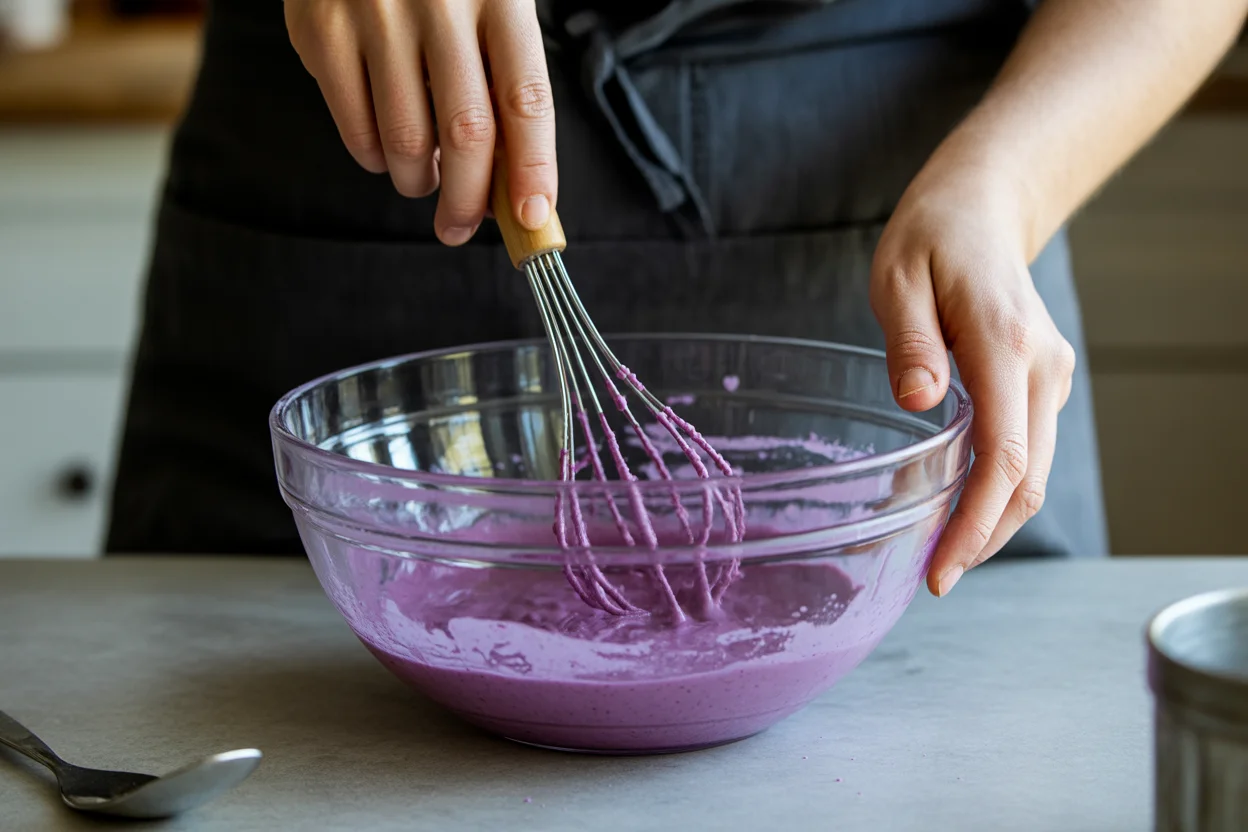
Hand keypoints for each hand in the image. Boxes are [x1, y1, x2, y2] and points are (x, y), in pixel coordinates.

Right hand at [285, 0, 556, 244]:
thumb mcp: (489, 4)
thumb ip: (502, 81)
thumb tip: (509, 183)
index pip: (526, 100)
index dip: (533, 168)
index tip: (533, 216)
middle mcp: (440, 1)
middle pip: (466, 132)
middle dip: (469, 200)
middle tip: (460, 228)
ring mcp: (375, 13)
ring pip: (406, 140)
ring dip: (418, 181)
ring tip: (422, 178)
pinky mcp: (322, 29)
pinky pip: (354, 127)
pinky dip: (373, 157)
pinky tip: (384, 148)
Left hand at [869, 160, 1075, 596]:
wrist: (979, 209)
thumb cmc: (931, 239)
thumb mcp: (898, 278)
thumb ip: (910, 342)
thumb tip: (919, 403)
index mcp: (1004, 344)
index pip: (1005, 456)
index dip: (976, 524)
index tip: (941, 570)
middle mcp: (1041, 366)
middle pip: (1028, 479)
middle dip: (984, 538)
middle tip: (934, 578)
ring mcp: (1049, 375)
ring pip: (1035, 472)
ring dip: (993, 520)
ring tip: (939, 553)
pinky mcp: (1043, 381)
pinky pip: (1027, 449)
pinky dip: (997, 488)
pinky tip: (957, 506)